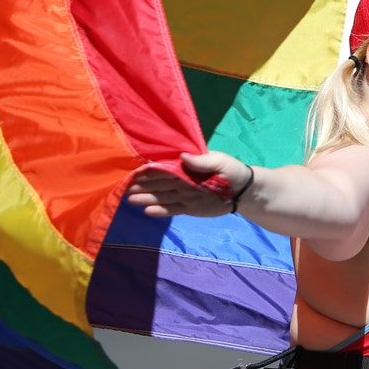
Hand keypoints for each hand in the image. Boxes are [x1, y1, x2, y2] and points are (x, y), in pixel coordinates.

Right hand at [126, 152, 252, 217]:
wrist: (244, 191)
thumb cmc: (232, 171)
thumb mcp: (220, 162)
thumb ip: (202, 160)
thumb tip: (182, 156)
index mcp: (186, 167)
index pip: (164, 168)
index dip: (149, 170)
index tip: (134, 172)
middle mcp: (181, 180)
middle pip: (158, 183)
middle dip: (142, 185)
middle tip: (124, 187)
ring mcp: (183, 195)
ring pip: (161, 197)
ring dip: (147, 198)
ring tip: (130, 199)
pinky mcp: (188, 208)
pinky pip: (172, 210)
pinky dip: (160, 211)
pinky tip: (147, 211)